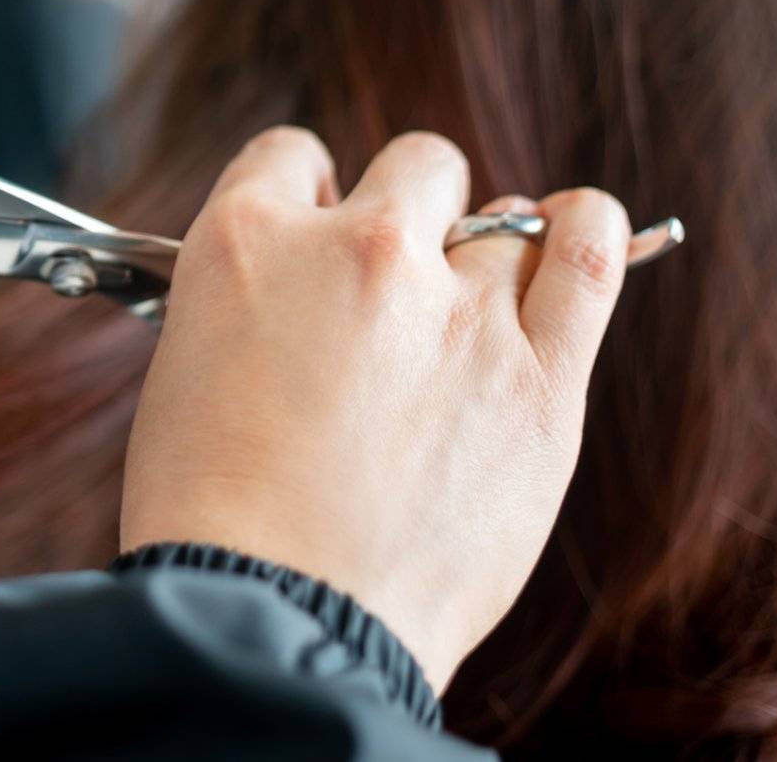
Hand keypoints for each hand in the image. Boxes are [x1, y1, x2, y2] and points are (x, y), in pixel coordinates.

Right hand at [120, 128, 630, 689]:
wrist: (271, 618)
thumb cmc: (213, 516)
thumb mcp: (187, 366)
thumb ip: (259, 300)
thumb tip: (313, 286)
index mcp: (248, 241)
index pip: (293, 157)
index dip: (310, 198)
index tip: (320, 238)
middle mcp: (359, 250)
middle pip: (415, 170)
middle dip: (406, 216)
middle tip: (393, 292)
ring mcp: (457, 309)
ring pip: (504, 218)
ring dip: (488, 249)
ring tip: (477, 302)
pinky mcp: (538, 379)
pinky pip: (589, 256)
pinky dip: (586, 232)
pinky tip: (575, 236)